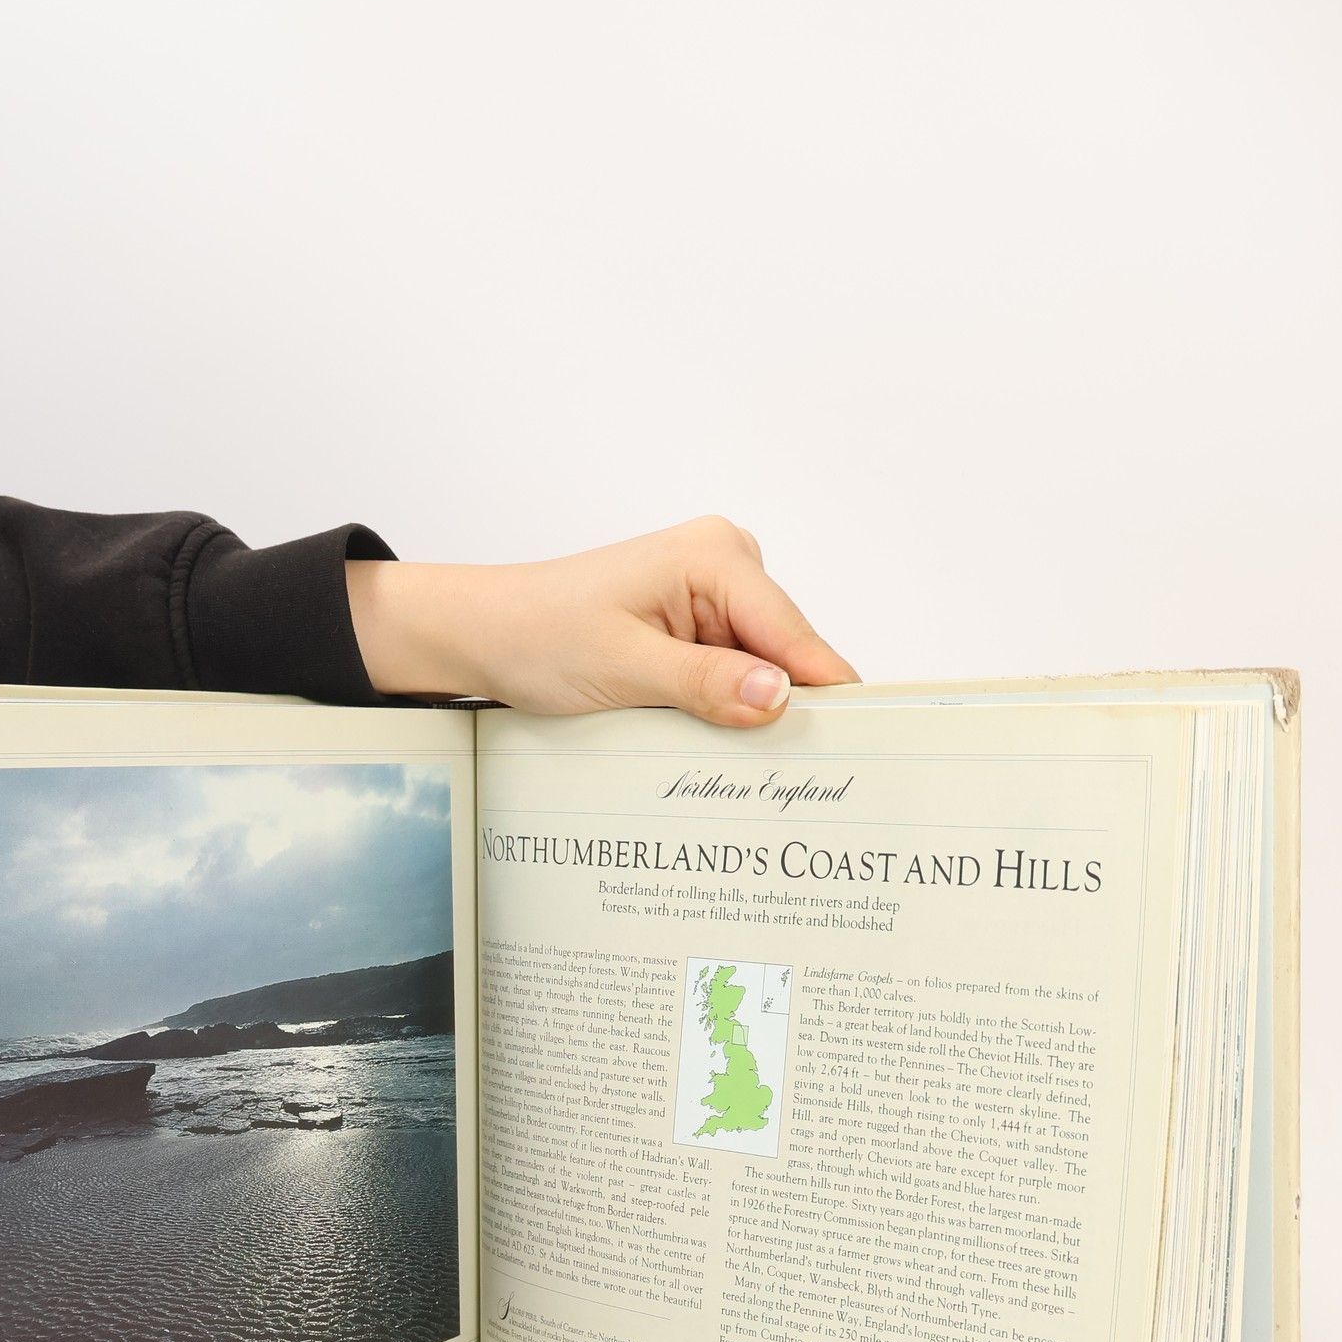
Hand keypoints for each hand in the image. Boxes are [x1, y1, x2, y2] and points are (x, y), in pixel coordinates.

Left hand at [346, 515, 858, 724]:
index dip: (826, 698)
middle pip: (787, 656)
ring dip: (749, 717)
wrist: (484, 633)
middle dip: (782, 713)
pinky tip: (713, 744)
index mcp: (716, 558)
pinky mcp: (695, 626)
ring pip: (762, 672)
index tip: (858, 754)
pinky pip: (732, 675)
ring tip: (739, 768)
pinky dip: (725, 710)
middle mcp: (725, 565)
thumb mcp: (623, 667)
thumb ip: (704, 683)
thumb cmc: (537, 634)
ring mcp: (712, 596)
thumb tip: (778, 697)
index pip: (797, 638)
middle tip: (788, 784)